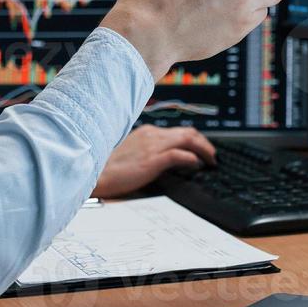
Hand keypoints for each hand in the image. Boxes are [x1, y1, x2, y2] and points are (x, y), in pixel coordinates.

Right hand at [92, 125, 216, 197]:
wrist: (95, 174)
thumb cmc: (109, 169)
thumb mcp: (132, 154)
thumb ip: (149, 152)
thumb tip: (167, 160)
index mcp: (146, 132)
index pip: (178, 132)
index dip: (194, 140)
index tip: (202, 149)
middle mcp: (152, 135)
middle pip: (188, 132)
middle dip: (204, 143)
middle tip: (213, 155)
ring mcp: (153, 145)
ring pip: (188, 140)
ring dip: (204, 149)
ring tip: (212, 160)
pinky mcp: (152, 159)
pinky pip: (180, 155)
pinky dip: (192, 159)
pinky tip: (198, 165)